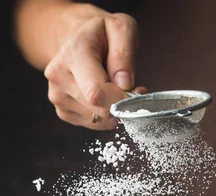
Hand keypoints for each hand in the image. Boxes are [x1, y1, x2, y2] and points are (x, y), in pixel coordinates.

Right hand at [44, 5, 145, 129]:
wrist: (77, 37)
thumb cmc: (101, 33)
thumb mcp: (121, 28)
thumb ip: (124, 54)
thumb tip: (124, 84)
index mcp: (73, 54)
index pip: (96, 93)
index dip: (121, 99)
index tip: (135, 91)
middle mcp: (59, 76)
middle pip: (98, 109)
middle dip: (120, 104)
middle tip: (129, 89)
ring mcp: (57, 96)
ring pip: (97, 120)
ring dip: (113, 110)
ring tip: (113, 89)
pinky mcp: (62, 111)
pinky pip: (92, 124)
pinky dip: (104, 116)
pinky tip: (104, 98)